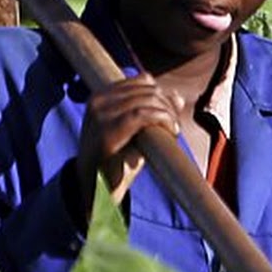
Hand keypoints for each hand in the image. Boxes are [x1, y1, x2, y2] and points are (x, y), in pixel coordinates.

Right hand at [77, 75, 184, 203]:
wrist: (93, 191)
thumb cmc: (115, 162)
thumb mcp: (133, 132)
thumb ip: (151, 112)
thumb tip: (178, 97)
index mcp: (100, 97)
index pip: (140, 80)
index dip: (162, 93)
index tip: (173, 111)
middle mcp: (97, 101)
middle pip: (146, 89)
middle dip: (167, 104)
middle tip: (175, 124)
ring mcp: (99, 115)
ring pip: (146, 100)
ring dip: (167, 113)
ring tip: (173, 130)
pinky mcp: (106, 131)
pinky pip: (142, 114)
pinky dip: (162, 119)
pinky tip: (171, 131)